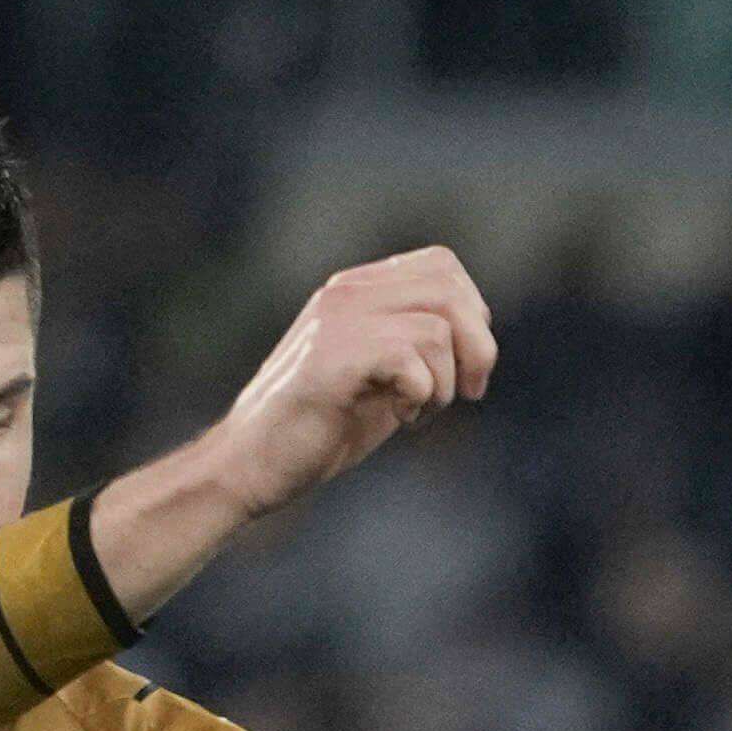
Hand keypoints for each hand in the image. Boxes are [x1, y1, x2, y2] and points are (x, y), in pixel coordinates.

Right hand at [87, 250, 498, 608]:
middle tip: (466, 393)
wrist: (251, 464)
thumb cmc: (318, 428)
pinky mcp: (333, 358)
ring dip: (443, 383)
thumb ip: (418, 349)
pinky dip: (420, 398)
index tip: (467, 369)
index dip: (473, 315)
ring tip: (416, 411)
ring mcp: (337, 321)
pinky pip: (411, 361)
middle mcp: (347, 293)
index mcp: (357, 291)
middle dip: (477, 347)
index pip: (442, 266)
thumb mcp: (381, 378)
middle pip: (449, 289)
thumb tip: (480, 343)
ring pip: (437, 329)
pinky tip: (398, 417)